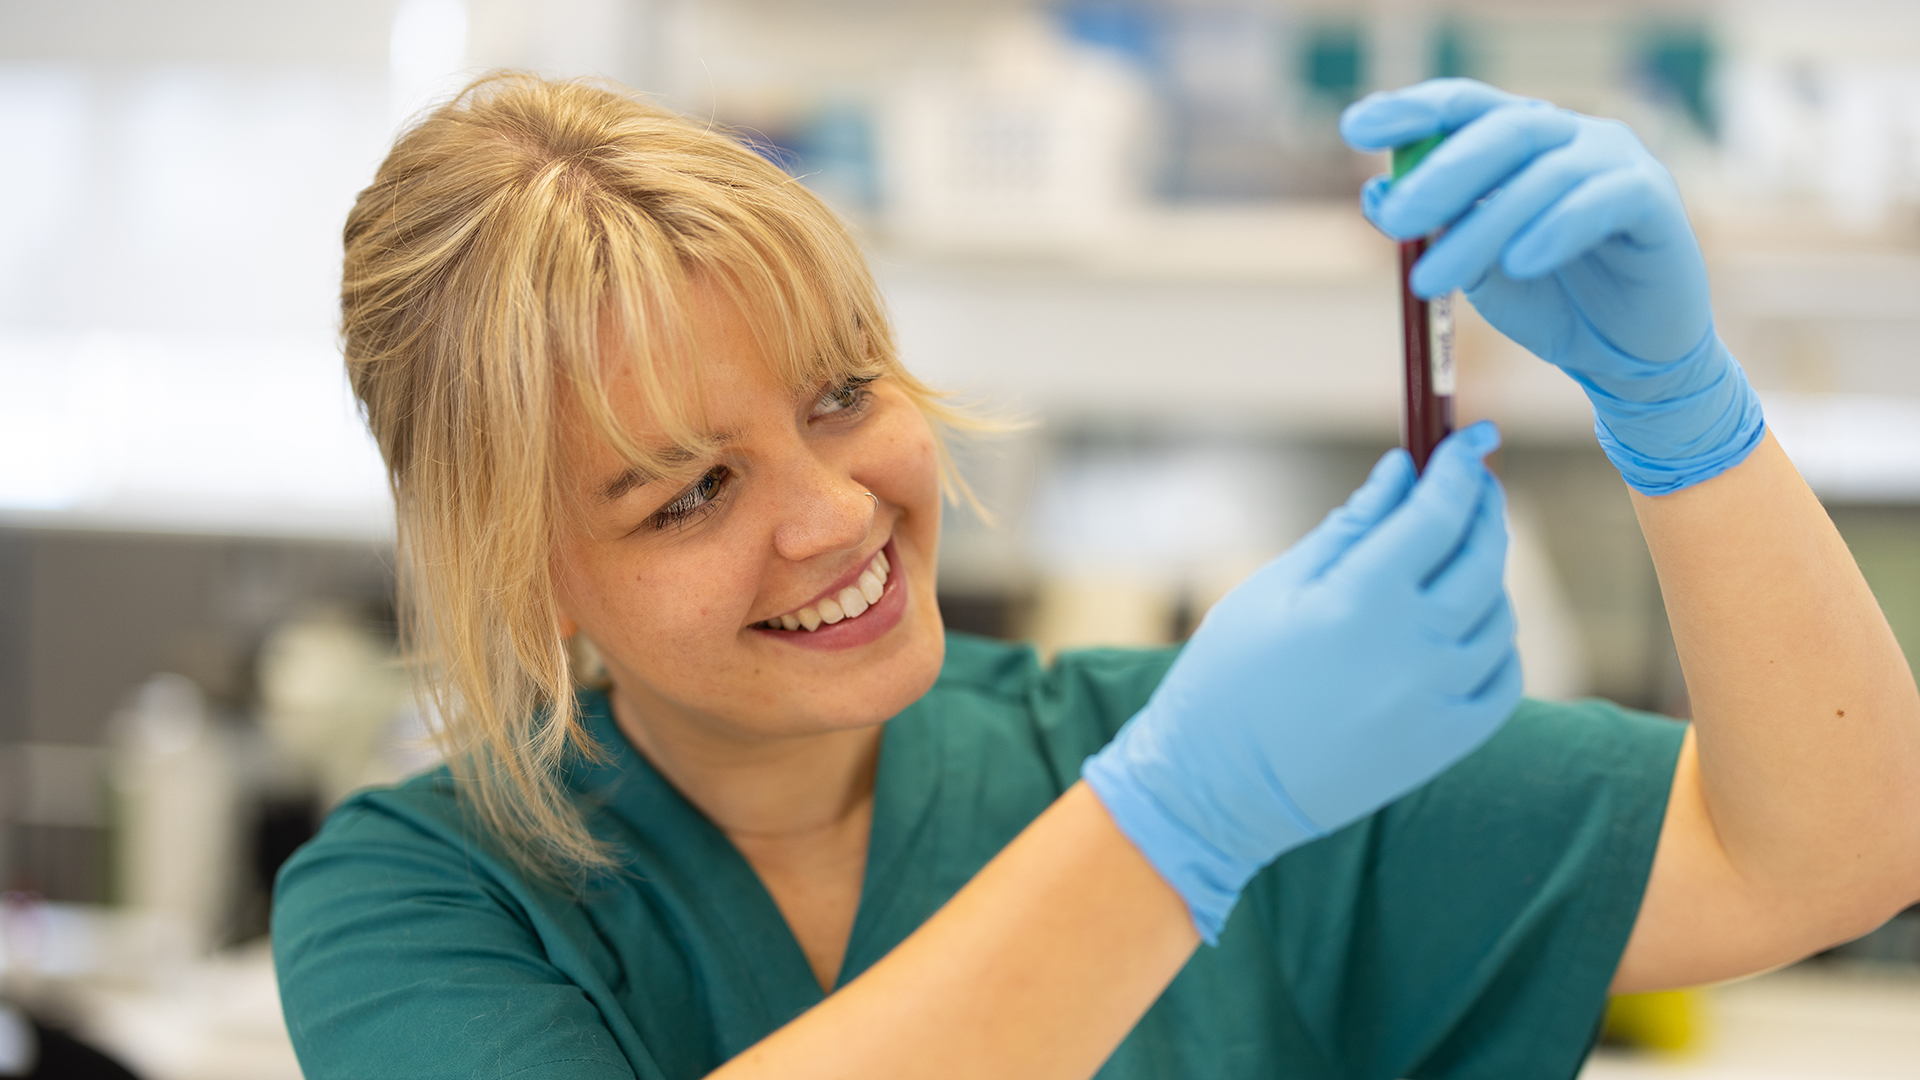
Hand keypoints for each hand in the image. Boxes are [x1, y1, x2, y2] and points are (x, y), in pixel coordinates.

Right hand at [1083, 424, 1521, 940]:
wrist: (1218, 789)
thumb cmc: (1230, 677)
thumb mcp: (1274, 588)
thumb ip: (1348, 527)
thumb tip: (1401, 472)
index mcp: (1361, 599)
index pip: (1439, 513)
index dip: (1459, 469)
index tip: (1467, 442)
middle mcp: (1413, 647)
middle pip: (1483, 556)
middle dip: (1483, 508)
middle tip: (1472, 485)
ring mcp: (1437, 699)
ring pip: (1497, 614)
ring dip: (1485, 575)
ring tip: (1451, 560)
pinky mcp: (1446, 743)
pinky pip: (1502, 677)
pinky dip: (1494, 642)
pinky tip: (1465, 627)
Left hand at [1340, 78, 1763, 495]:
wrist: (1624, 359)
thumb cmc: (1549, 302)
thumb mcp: (1475, 270)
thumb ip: (1434, 232)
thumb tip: (1377, 195)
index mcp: (1521, 141)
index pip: (1463, 107)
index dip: (1411, 110)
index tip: (1355, 127)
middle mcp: (1569, 136)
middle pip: (1501, 131)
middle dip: (1441, 173)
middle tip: (1396, 219)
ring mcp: (1615, 160)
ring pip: (1541, 177)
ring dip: (1481, 228)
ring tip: (1432, 278)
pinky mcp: (1654, 199)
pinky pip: (1599, 202)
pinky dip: (1553, 230)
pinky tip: (1518, 262)